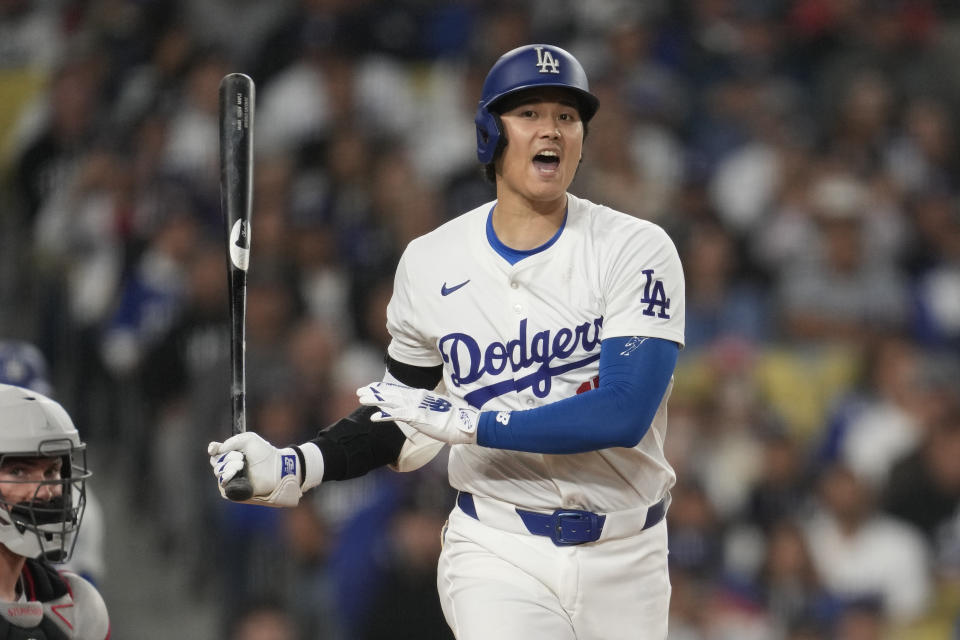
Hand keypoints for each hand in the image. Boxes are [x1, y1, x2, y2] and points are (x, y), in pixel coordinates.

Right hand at [207, 433, 302, 506]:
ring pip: (219, 473)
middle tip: (241, 458)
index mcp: (233, 454)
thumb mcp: (248, 439)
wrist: (276, 468)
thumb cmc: (264, 453)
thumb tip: (216, 450)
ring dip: (229, 467)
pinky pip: (223, 485)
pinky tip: (237, 472)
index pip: (215, 452)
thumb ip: (231, 442)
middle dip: (226, 458)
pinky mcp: (235, 490)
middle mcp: (231, 466)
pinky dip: (228, 477)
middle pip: (216, 463)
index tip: (213, 448)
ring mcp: (233, 479)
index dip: (213, 449)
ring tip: (242, 465)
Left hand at [356, 382, 477, 444]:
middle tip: (360, 391)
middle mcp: (415, 398)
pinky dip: (384, 415)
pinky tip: (373, 417)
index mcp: (420, 396)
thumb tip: (422, 409)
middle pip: (391, 392)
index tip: (371, 387)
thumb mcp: (436, 410)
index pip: (398, 389)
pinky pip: (396, 415)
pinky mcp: (416, 417)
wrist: (462, 424)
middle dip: (374, 392)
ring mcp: (415, 407)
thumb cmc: (451, 419)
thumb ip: (426, 407)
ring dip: (375, 400)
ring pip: (390, 401)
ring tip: (362, 399)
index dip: (383, 388)